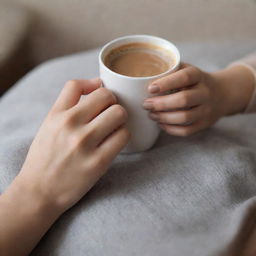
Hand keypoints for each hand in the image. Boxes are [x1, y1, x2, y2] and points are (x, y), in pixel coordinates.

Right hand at [17, 78, 129, 212]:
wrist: (39, 192)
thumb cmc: (45, 158)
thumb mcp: (48, 126)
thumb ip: (68, 104)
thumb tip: (98, 84)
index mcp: (56, 115)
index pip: (76, 84)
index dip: (94, 85)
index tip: (100, 95)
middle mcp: (70, 125)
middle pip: (106, 96)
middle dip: (112, 103)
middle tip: (110, 114)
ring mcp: (84, 143)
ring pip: (119, 114)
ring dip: (120, 119)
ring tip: (114, 128)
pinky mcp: (98, 162)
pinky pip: (123, 136)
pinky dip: (123, 136)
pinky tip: (115, 141)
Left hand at [143, 63, 254, 135]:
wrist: (222, 93)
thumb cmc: (195, 81)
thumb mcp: (187, 69)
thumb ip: (169, 70)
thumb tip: (141, 76)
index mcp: (198, 75)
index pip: (184, 78)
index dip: (166, 83)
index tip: (150, 89)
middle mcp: (205, 92)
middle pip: (183, 100)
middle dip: (161, 104)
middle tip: (146, 104)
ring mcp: (206, 110)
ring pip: (185, 117)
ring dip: (164, 118)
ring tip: (151, 115)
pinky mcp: (205, 123)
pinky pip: (187, 131)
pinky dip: (171, 129)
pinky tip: (161, 124)